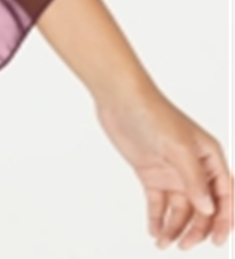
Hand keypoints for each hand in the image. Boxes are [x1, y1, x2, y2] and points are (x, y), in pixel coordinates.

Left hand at [94, 89, 232, 249]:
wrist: (120, 100)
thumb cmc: (154, 115)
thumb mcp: (178, 148)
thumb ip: (194, 180)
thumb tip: (208, 209)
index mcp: (210, 158)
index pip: (226, 195)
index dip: (224, 220)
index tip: (216, 241)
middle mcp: (194, 167)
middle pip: (203, 207)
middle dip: (196, 229)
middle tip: (183, 246)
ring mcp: (172, 171)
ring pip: (180, 208)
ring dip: (174, 227)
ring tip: (163, 244)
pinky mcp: (151, 173)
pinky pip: (158, 202)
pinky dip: (157, 218)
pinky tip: (154, 231)